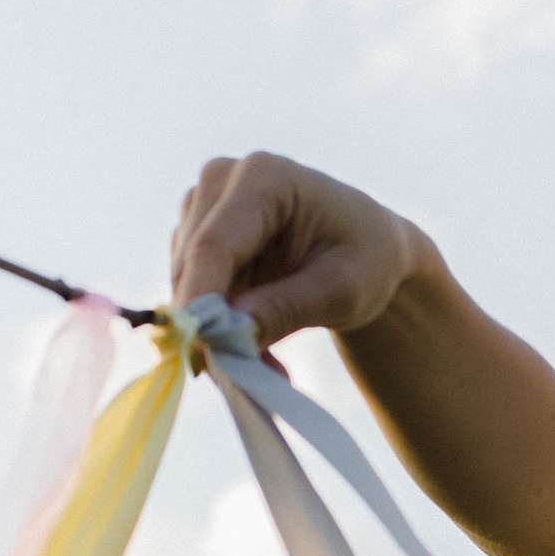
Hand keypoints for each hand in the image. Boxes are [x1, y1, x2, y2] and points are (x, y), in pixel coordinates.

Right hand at [169, 152, 435, 345]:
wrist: (369, 252)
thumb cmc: (366, 259)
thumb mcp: (343, 289)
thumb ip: (287, 308)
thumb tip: (228, 334)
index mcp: (264, 177)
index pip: (214, 245)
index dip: (200, 299)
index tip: (197, 351)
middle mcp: (221, 181)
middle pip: (191, 269)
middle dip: (213, 330)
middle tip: (256, 379)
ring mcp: (202, 209)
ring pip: (185, 288)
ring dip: (220, 335)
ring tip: (273, 366)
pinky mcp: (194, 239)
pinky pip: (191, 297)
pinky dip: (220, 330)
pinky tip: (262, 347)